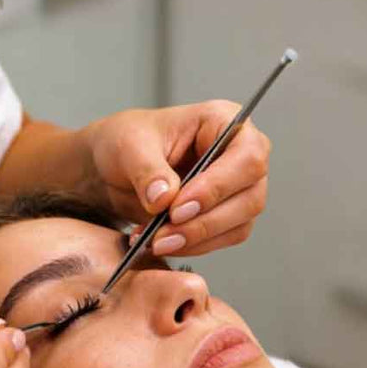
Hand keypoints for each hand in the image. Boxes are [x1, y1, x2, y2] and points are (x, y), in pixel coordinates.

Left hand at [81, 100, 271, 256]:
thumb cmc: (129, 141)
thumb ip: (147, 169)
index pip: (246, 156)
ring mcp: (239, 187)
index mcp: (225, 121)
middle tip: (163, 234)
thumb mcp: (130, 146)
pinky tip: (162, 243)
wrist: (116, 166)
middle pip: (250, 196)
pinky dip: (193, 246)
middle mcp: (240, 154)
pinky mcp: (228, 216)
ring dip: (197, 239)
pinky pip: (223, 239)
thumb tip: (165, 198)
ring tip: (157, 241)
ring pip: (239, 224)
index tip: (178, 208)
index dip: (217, 186)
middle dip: (205, 222)